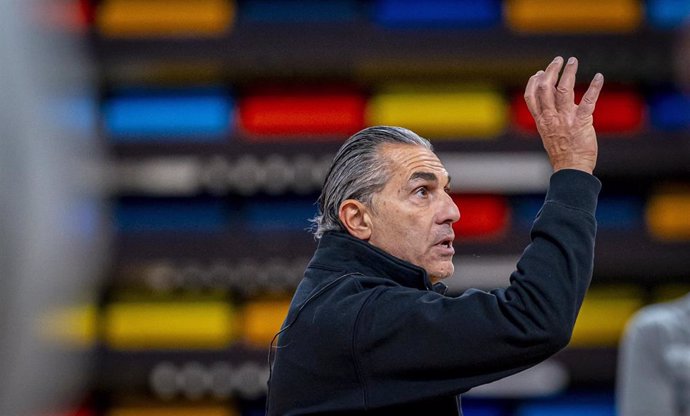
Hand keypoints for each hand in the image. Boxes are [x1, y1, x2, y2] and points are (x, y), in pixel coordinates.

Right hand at [524, 56, 603, 173]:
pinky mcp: (581, 122)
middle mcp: (550, 118)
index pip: (531, 96)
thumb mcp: (549, 135)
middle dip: (551, 71)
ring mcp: (565, 119)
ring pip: (562, 89)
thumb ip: (551, 119)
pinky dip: (595, 87)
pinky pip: (588, 101)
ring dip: (568, 73)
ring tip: (572, 61)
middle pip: (545, 88)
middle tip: (558, 60)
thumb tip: (561, 106)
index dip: (533, 82)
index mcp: (541, 121)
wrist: (571, 169)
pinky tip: (599, 77)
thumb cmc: (562, 154)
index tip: (539, 72)